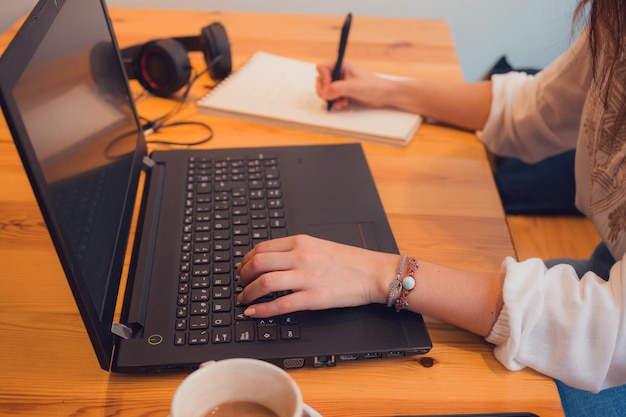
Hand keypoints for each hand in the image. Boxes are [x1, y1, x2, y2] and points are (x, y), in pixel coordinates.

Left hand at [237, 235, 398, 317]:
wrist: (373, 273)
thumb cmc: (350, 261)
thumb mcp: (319, 245)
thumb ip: (296, 249)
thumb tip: (272, 259)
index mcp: (301, 242)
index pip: (262, 248)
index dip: (247, 260)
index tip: (243, 268)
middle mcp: (301, 257)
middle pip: (258, 264)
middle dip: (243, 276)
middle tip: (240, 284)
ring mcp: (306, 278)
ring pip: (264, 283)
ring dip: (248, 293)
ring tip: (244, 299)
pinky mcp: (313, 298)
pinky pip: (280, 305)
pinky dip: (261, 310)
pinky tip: (254, 313)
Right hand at [316, 60, 392, 109]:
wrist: (383, 95)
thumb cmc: (372, 87)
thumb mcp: (353, 87)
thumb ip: (337, 88)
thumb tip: (324, 93)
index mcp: (342, 65)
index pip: (322, 68)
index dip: (323, 79)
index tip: (329, 88)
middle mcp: (339, 73)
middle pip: (321, 80)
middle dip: (325, 91)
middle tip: (331, 98)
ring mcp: (341, 83)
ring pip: (326, 90)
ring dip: (331, 98)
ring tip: (340, 102)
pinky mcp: (343, 92)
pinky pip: (332, 97)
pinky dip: (335, 102)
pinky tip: (343, 104)